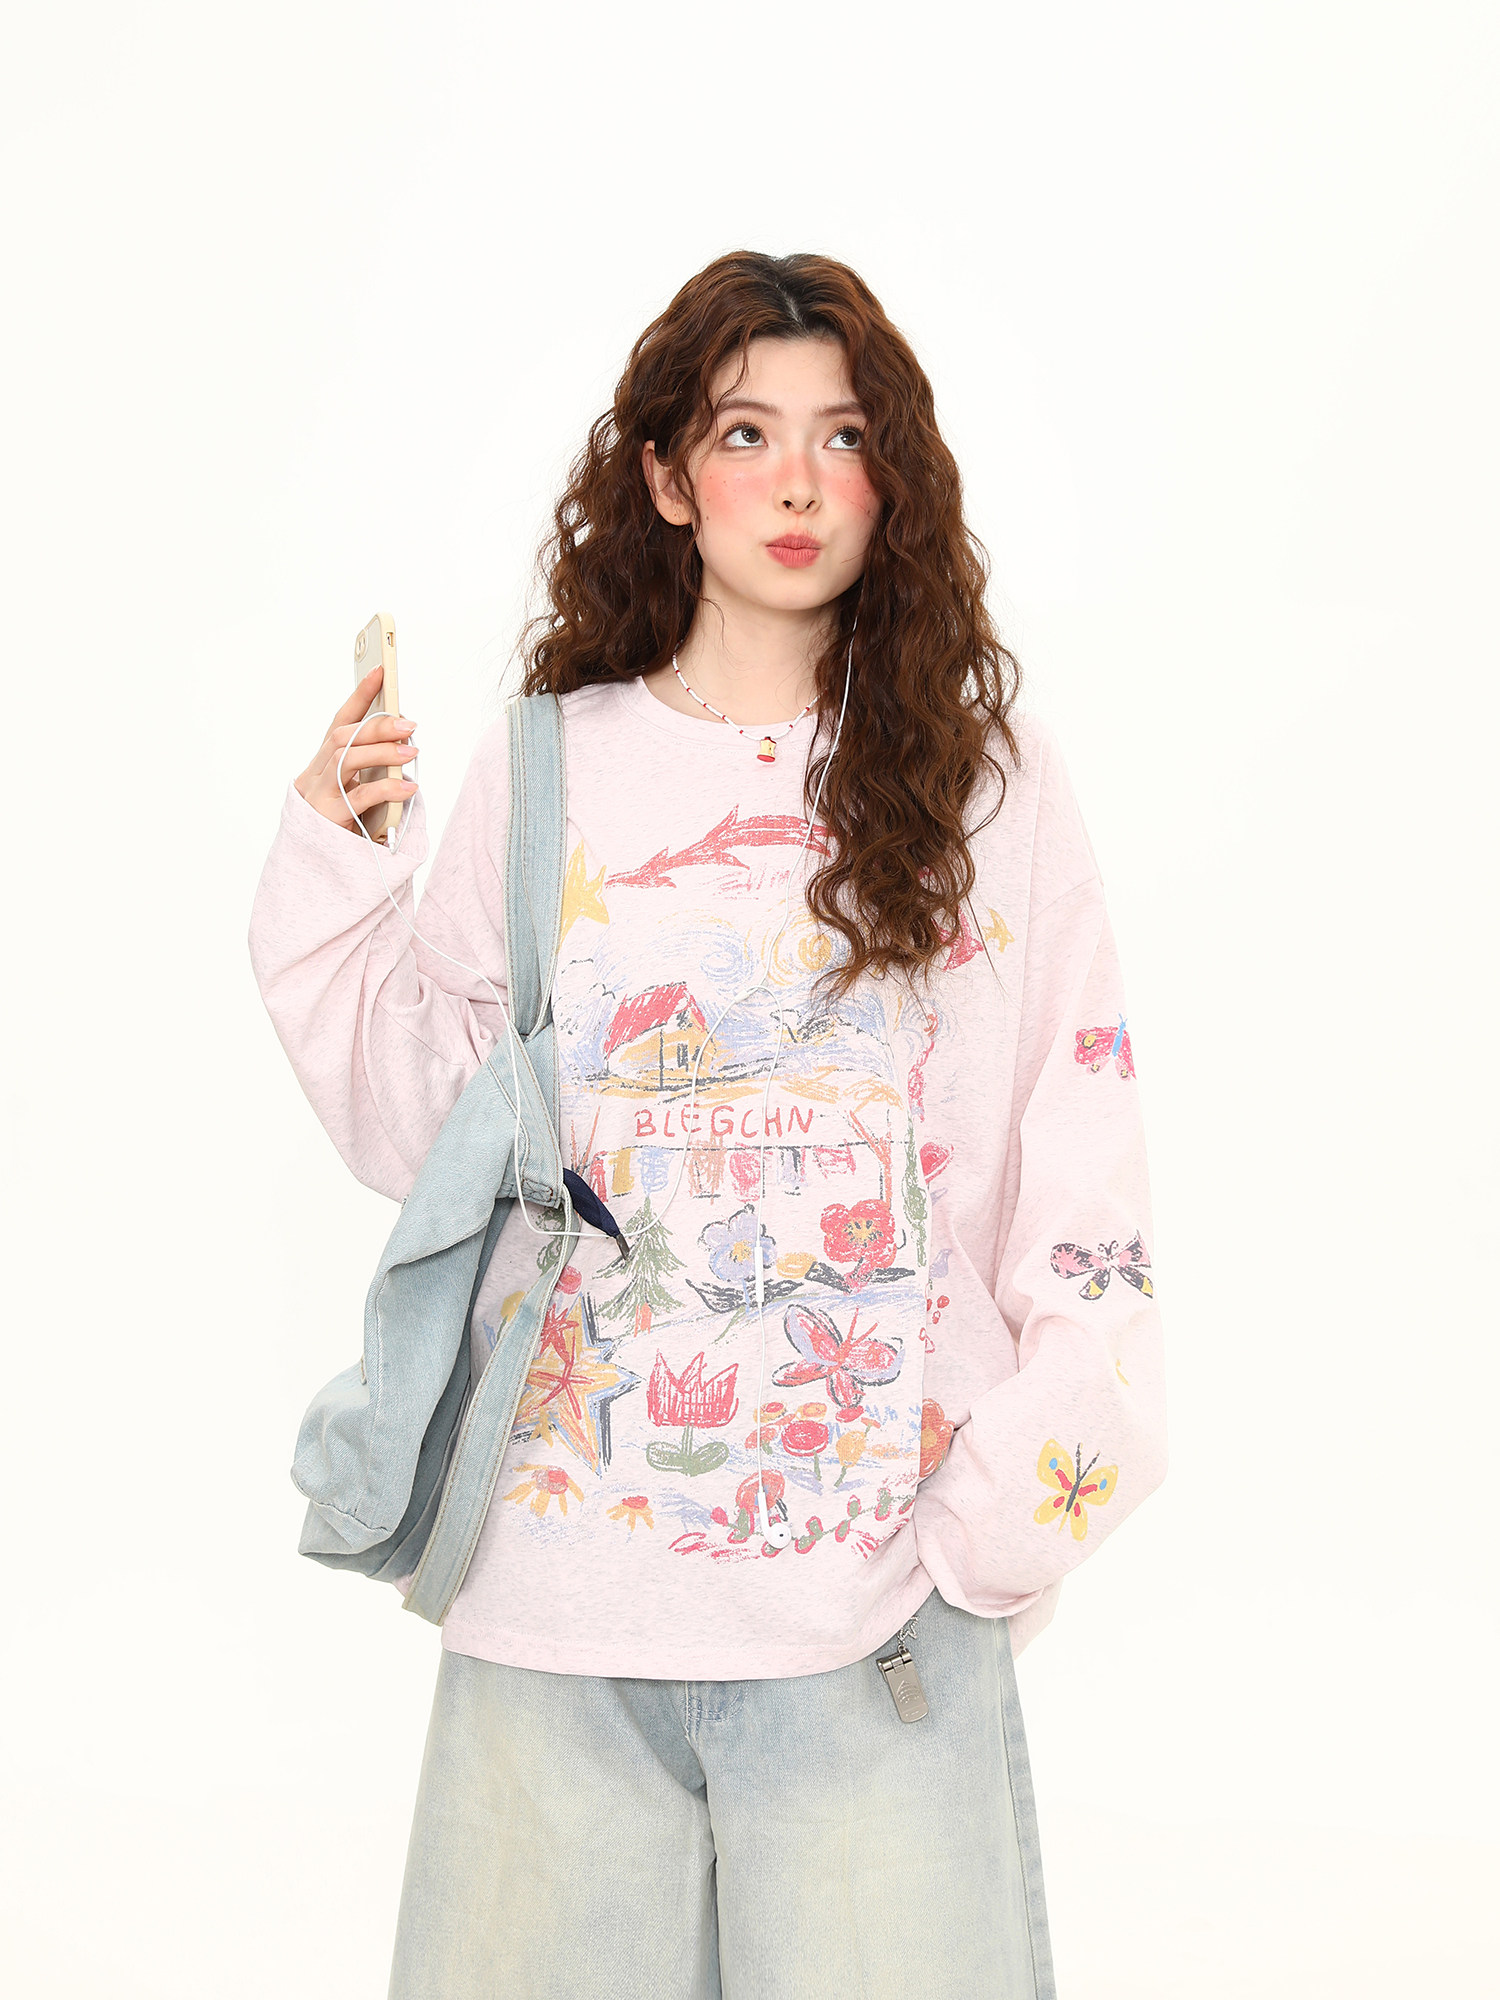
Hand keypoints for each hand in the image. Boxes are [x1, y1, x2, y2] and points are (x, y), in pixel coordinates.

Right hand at [295, 665, 419, 833]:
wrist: (317, 870)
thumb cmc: (343, 827)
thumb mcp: (356, 792)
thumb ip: (371, 769)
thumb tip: (403, 742)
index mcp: (322, 764)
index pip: (340, 721)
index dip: (359, 695)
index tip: (380, 670)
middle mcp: (315, 775)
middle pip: (343, 737)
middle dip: (377, 726)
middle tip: (410, 725)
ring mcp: (318, 796)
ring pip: (347, 760)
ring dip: (383, 753)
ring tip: (413, 753)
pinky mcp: (328, 819)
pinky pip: (359, 798)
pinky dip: (386, 789)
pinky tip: (409, 788)